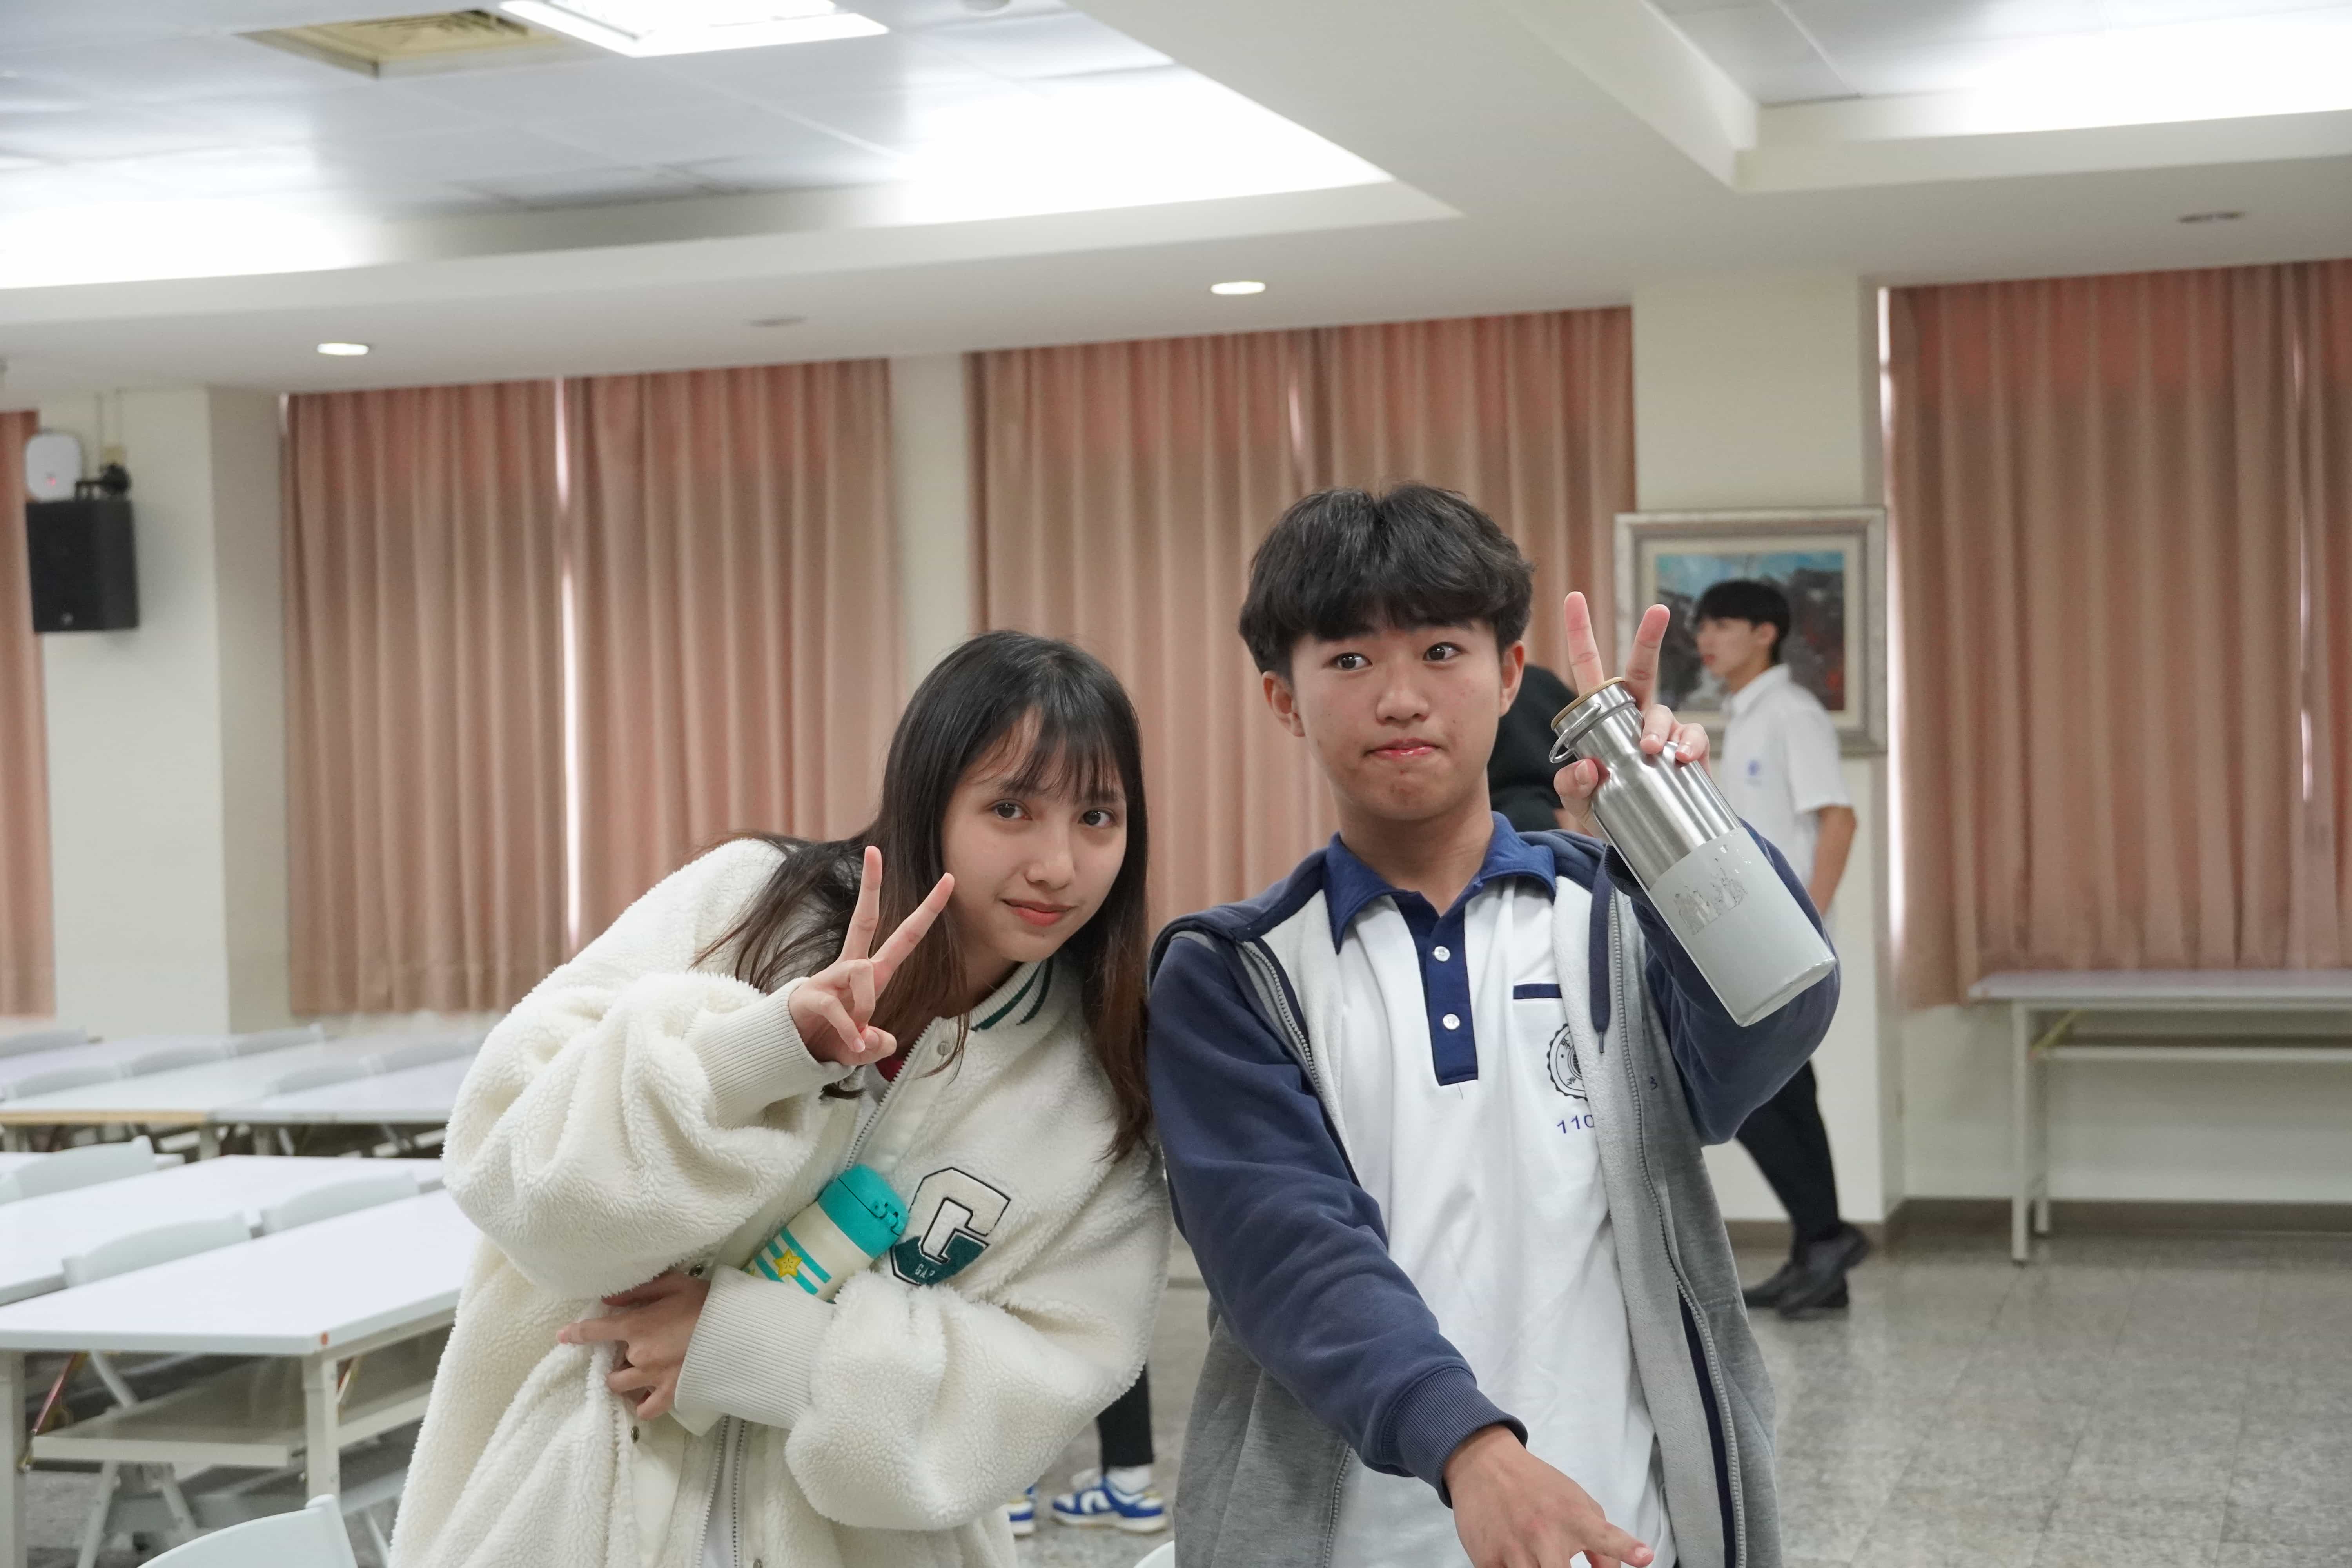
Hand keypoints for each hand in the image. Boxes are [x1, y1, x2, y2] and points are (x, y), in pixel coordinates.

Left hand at [557, 1270, 710, 1421]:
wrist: (737, 1327)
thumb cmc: (705, 1301)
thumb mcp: (672, 1284)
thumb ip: (637, 1291)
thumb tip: (607, 1299)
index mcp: (636, 1327)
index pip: (594, 1331)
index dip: (575, 1334)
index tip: (562, 1336)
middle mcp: (638, 1356)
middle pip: (609, 1367)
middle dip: (616, 1359)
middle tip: (632, 1350)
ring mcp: (654, 1378)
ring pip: (621, 1387)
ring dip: (624, 1380)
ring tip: (637, 1373)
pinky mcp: (671, 1393)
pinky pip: (646, 1410)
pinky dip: (642, 1405)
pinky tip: (645, 1396)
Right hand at [788, 846, 954, 1067]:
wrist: (795, 1052)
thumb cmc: (836, 1041)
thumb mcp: (866, 1047)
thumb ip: (879, 1044)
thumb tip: (876, 1039)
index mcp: (874, 974)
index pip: (906, 936)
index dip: (928, 911)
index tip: (948, 880)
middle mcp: (853, 968)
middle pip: (863, 918)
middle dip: (869, 885)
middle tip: (873, 849)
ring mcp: (830, 978)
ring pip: (861, 970)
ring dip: (866, 1006)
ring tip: (859, 1034)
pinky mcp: (812, 995)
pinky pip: (838, 1007)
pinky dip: (849, 1030)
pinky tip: (853, 1044)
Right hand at [1446, 1425, 1654, 1567]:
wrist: (1484, 1465)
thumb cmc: (1537, 1486)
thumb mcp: (1575, 1501)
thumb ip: (1601, 1538)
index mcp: (1572, 1518)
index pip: (1604, 1538)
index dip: (1625, 1550)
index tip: (1644, 1557)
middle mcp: (1545, 1534)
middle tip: (1563, 1566)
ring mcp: (1514, 1549)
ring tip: (1538, 1560)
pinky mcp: (1487, 1559)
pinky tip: (1512, 1557)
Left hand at [1552, 591, 1709, 836]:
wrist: (1641, 841)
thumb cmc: (1606, 808)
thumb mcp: (1578, 799)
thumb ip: (1571, 785)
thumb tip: (1589, 767)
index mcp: (1602, 715)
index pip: (1590, 668)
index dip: (1581, 634)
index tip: (1574, 597)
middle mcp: (1635, 715)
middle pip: (1642, 669)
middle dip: (1649, 637)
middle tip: (1658, 610)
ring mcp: (1664, 731)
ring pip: (1662, 712)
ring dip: (1657, 727)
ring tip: (1650, 750)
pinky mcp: (1688, 753)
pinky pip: (1692, 739)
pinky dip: (1687, 745)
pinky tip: (1679, 759)